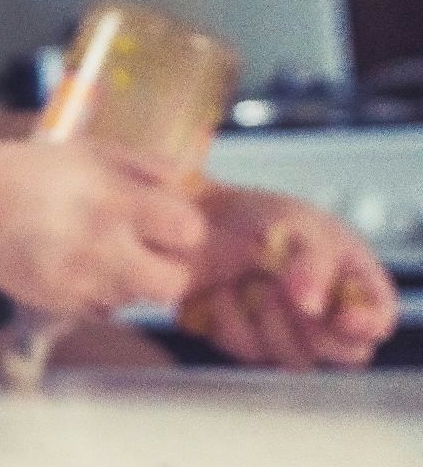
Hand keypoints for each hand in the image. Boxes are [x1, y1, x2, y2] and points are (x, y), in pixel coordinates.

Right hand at [0, 140, 205, 317]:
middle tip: (149, 252)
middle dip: (169, 269)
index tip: (168, 223)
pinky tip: (77, 265)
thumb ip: (148, 167)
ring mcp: (78, 279)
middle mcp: (100, 245)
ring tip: (102, 253)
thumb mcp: (95, 152)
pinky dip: (99, 291)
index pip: (188, 231)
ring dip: (130, 280)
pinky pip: (102, 308)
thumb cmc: (39, 171)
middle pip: (172, 283)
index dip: (184, 229)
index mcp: (115, 200)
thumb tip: (188, 186)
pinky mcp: (58, 302)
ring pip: (137, 298)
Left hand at [177, 186, 397, 368]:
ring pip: (298, 358)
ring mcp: (291, 333)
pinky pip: (249, 351)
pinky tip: (222, 291)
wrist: (199, 219)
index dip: (365, 324)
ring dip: (268, 319)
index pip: (377, 319)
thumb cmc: (260, 217)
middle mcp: (329, 315)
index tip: (340, 316)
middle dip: (313, 326)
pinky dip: (232, 319)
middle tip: (280, 289)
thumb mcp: (298, 224)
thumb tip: (312, 306)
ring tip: (250, 280)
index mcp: (354, 281)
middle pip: (345, 353)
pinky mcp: (250, 343)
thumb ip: (314, 263)